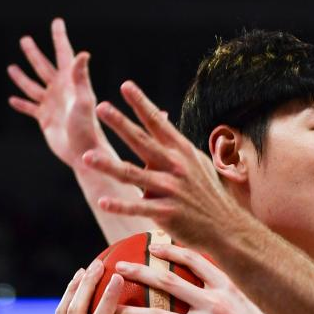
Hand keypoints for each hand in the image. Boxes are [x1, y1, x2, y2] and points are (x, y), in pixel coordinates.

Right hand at [8, 18, 112, 171]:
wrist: (85, 155)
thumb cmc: (88, 129)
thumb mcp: (84, 101)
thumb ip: (81, 78)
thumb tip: (82, 54)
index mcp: (71, 83)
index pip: (64, 54)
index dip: (60, 37)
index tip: (57, 22)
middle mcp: (61, 91)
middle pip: (44, 67)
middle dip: (34, 54)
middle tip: (25, 40)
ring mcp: (53, 105)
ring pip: (33, 86)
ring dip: (22, 78)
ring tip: (12, 68)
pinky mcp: (46, 120)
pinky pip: (30, 108)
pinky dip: (21, 104)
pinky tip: (12, 100)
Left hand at [82, 81, 246, 247]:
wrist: (226, 228)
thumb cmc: (209, 195)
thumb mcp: (198, 164)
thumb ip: (177, 145)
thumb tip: (163, 122)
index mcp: (182, 152)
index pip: (158, 124)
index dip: (142, 104)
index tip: (126, 86)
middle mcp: (176, 167)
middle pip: (143, 142)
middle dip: (121, 124)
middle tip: (101, 107)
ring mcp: (171, 190)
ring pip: (134, 175)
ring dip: (109, 166)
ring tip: (87, 157)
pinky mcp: (167, 213)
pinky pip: (139, 208)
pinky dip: (120, 206)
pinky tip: (103, 202)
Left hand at [112, 242, 313, 313]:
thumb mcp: (255, 305)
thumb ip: (233, 293)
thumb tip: (220, 284)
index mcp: (228, 288)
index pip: (195, 260)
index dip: (170, 250)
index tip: (151, 246)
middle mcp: (215, 303)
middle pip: (168, 282)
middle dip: (138, 272)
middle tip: (116, 268)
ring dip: (129, 312)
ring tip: (107, 311)